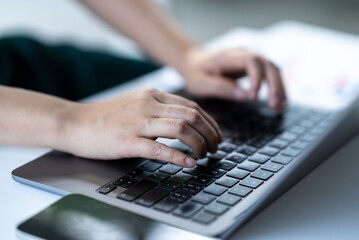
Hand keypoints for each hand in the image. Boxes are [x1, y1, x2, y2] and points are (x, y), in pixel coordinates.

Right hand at [59, 88, 221, 166]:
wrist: (75, 123)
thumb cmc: (106, 116)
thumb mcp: (136, 103)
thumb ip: (159, 108)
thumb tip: (184, 121)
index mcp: (152, 95)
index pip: (192, 105)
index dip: (210, 122)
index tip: (217, 135)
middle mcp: (148, 104)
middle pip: (192, 116)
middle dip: (210, 133)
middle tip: (215, 147)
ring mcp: (138, 122)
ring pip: (181, 128)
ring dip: (199, 144)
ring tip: (205, 155)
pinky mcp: (128, 141)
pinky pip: (160, 148)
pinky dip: (179, 156)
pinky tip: (189, 163)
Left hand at [181, 48, 286, 111]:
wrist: (194, 62)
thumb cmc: (196, 73)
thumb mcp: (201, 83)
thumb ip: (221, 88)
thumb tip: (245, 96)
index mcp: (229, 56)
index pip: (251, 61)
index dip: (257, 78)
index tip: (254, 98)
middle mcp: (244, 54)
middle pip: (267, 64)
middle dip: (274, 85)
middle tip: (275, 105)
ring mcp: (250, 59)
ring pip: (272, 69)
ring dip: (279, 87)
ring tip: (280, 107)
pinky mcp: (253, 67)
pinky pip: (269, 74)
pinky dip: (276, 88)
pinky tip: (279, 102)